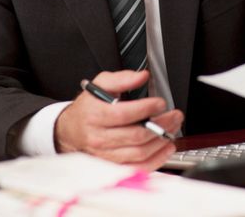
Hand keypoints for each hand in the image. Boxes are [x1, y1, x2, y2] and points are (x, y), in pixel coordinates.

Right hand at [54, 70, 182, 170]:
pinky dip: (157, 159)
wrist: (70, 131)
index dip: (147, 108)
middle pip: (136, 135)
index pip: (125, 114)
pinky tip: (166, 147)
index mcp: (96, 115)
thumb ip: (122, 78)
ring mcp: (106, 155)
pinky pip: (138, 167)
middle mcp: (99, 138)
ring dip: (161, 141)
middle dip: (162, 124)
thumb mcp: (100, 85)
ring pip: (140, 153)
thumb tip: (142, 76)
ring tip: (172, 128)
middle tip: (174, 115)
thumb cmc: (87, 108)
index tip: (160, 102)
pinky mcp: (113, 166)